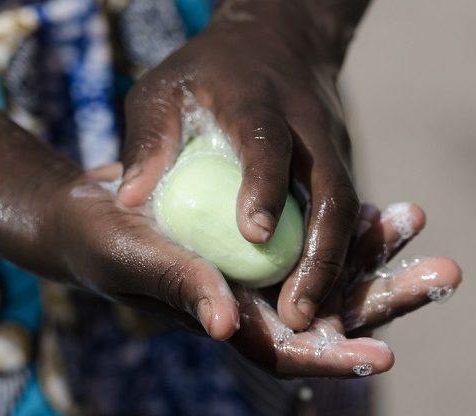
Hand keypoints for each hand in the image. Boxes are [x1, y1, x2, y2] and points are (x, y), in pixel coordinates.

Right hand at [57, 164, 460, 377]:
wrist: (100, 209)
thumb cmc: (103, 239)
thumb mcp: (134, 258)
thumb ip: (181, 286)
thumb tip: (229, 322)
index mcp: (227, 321)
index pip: (287, 351)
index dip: (332, 358)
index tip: (383, 356)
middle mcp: (258, 302)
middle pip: (333, 313)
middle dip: (389, 297)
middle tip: (447, 275)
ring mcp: (268, 269)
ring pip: (337, 270)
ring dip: (381, 251)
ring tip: (418, 216)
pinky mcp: (271, 237)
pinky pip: (322, 234)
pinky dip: (351, 222)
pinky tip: (383, 204)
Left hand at [118, 4, 362, 330]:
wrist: (280, 39)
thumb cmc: (205, 72)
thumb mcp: (163, 89)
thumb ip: (148, 138)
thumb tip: (127, 199)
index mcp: (256, 100)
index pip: (267, 142)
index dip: (265, 185)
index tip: (254, 234)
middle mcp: (307, 126)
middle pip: (331, 189)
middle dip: (321, 253)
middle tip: (297, 313)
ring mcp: (332, 145)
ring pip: (348, 209)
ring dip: (335, 265)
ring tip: (309, 318)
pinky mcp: (340, 164)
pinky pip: (346, 214)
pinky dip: (338, 255)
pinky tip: (319, 296)